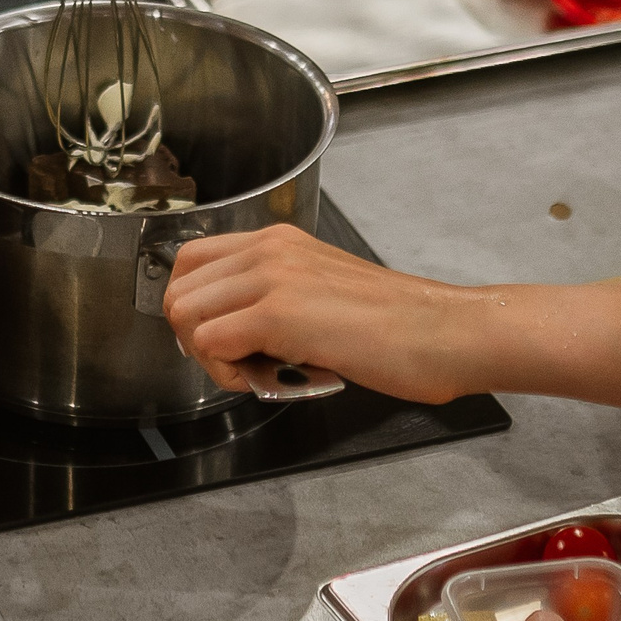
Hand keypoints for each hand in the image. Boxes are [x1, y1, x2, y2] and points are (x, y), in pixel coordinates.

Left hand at [162, 224, 487, 406]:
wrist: (442, 332)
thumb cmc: (396, 327)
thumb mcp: (322, 292)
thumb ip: (276, 298)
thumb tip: (237, 332)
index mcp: (278, 241)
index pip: (192, 262)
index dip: (197, 310)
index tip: (226, 343)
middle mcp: (269, 249)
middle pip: (178, 289)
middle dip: (195, 337)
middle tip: (238, 364)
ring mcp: (272, 277)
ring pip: (186, 314)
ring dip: (210, 357)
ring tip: (255, 373)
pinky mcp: (278, 313)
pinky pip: (211, 342)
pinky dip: (226, 372)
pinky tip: (267, 379)